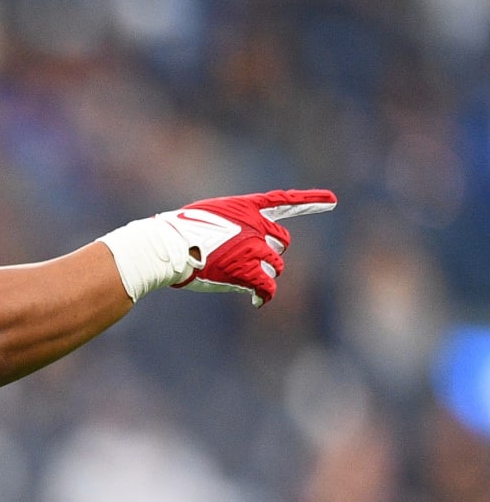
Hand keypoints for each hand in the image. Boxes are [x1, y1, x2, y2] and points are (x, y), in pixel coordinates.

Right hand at [163, 189, 337, 306]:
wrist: (169, 247)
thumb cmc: (177, 232)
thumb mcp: (206, 216)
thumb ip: (228, 225)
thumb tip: (231, 247)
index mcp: (247, 208)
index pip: (285, 201)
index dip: (310, 201)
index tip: (333, 200)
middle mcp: (257, 226)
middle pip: (282, 242)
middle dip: (273, 253)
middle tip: (256, 264)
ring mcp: (255, 249)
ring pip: (275, 267)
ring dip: (265, 275)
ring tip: (247, 281)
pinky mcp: (248, 272)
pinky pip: (267, 288)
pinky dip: (264, 296)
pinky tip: (257, 301)